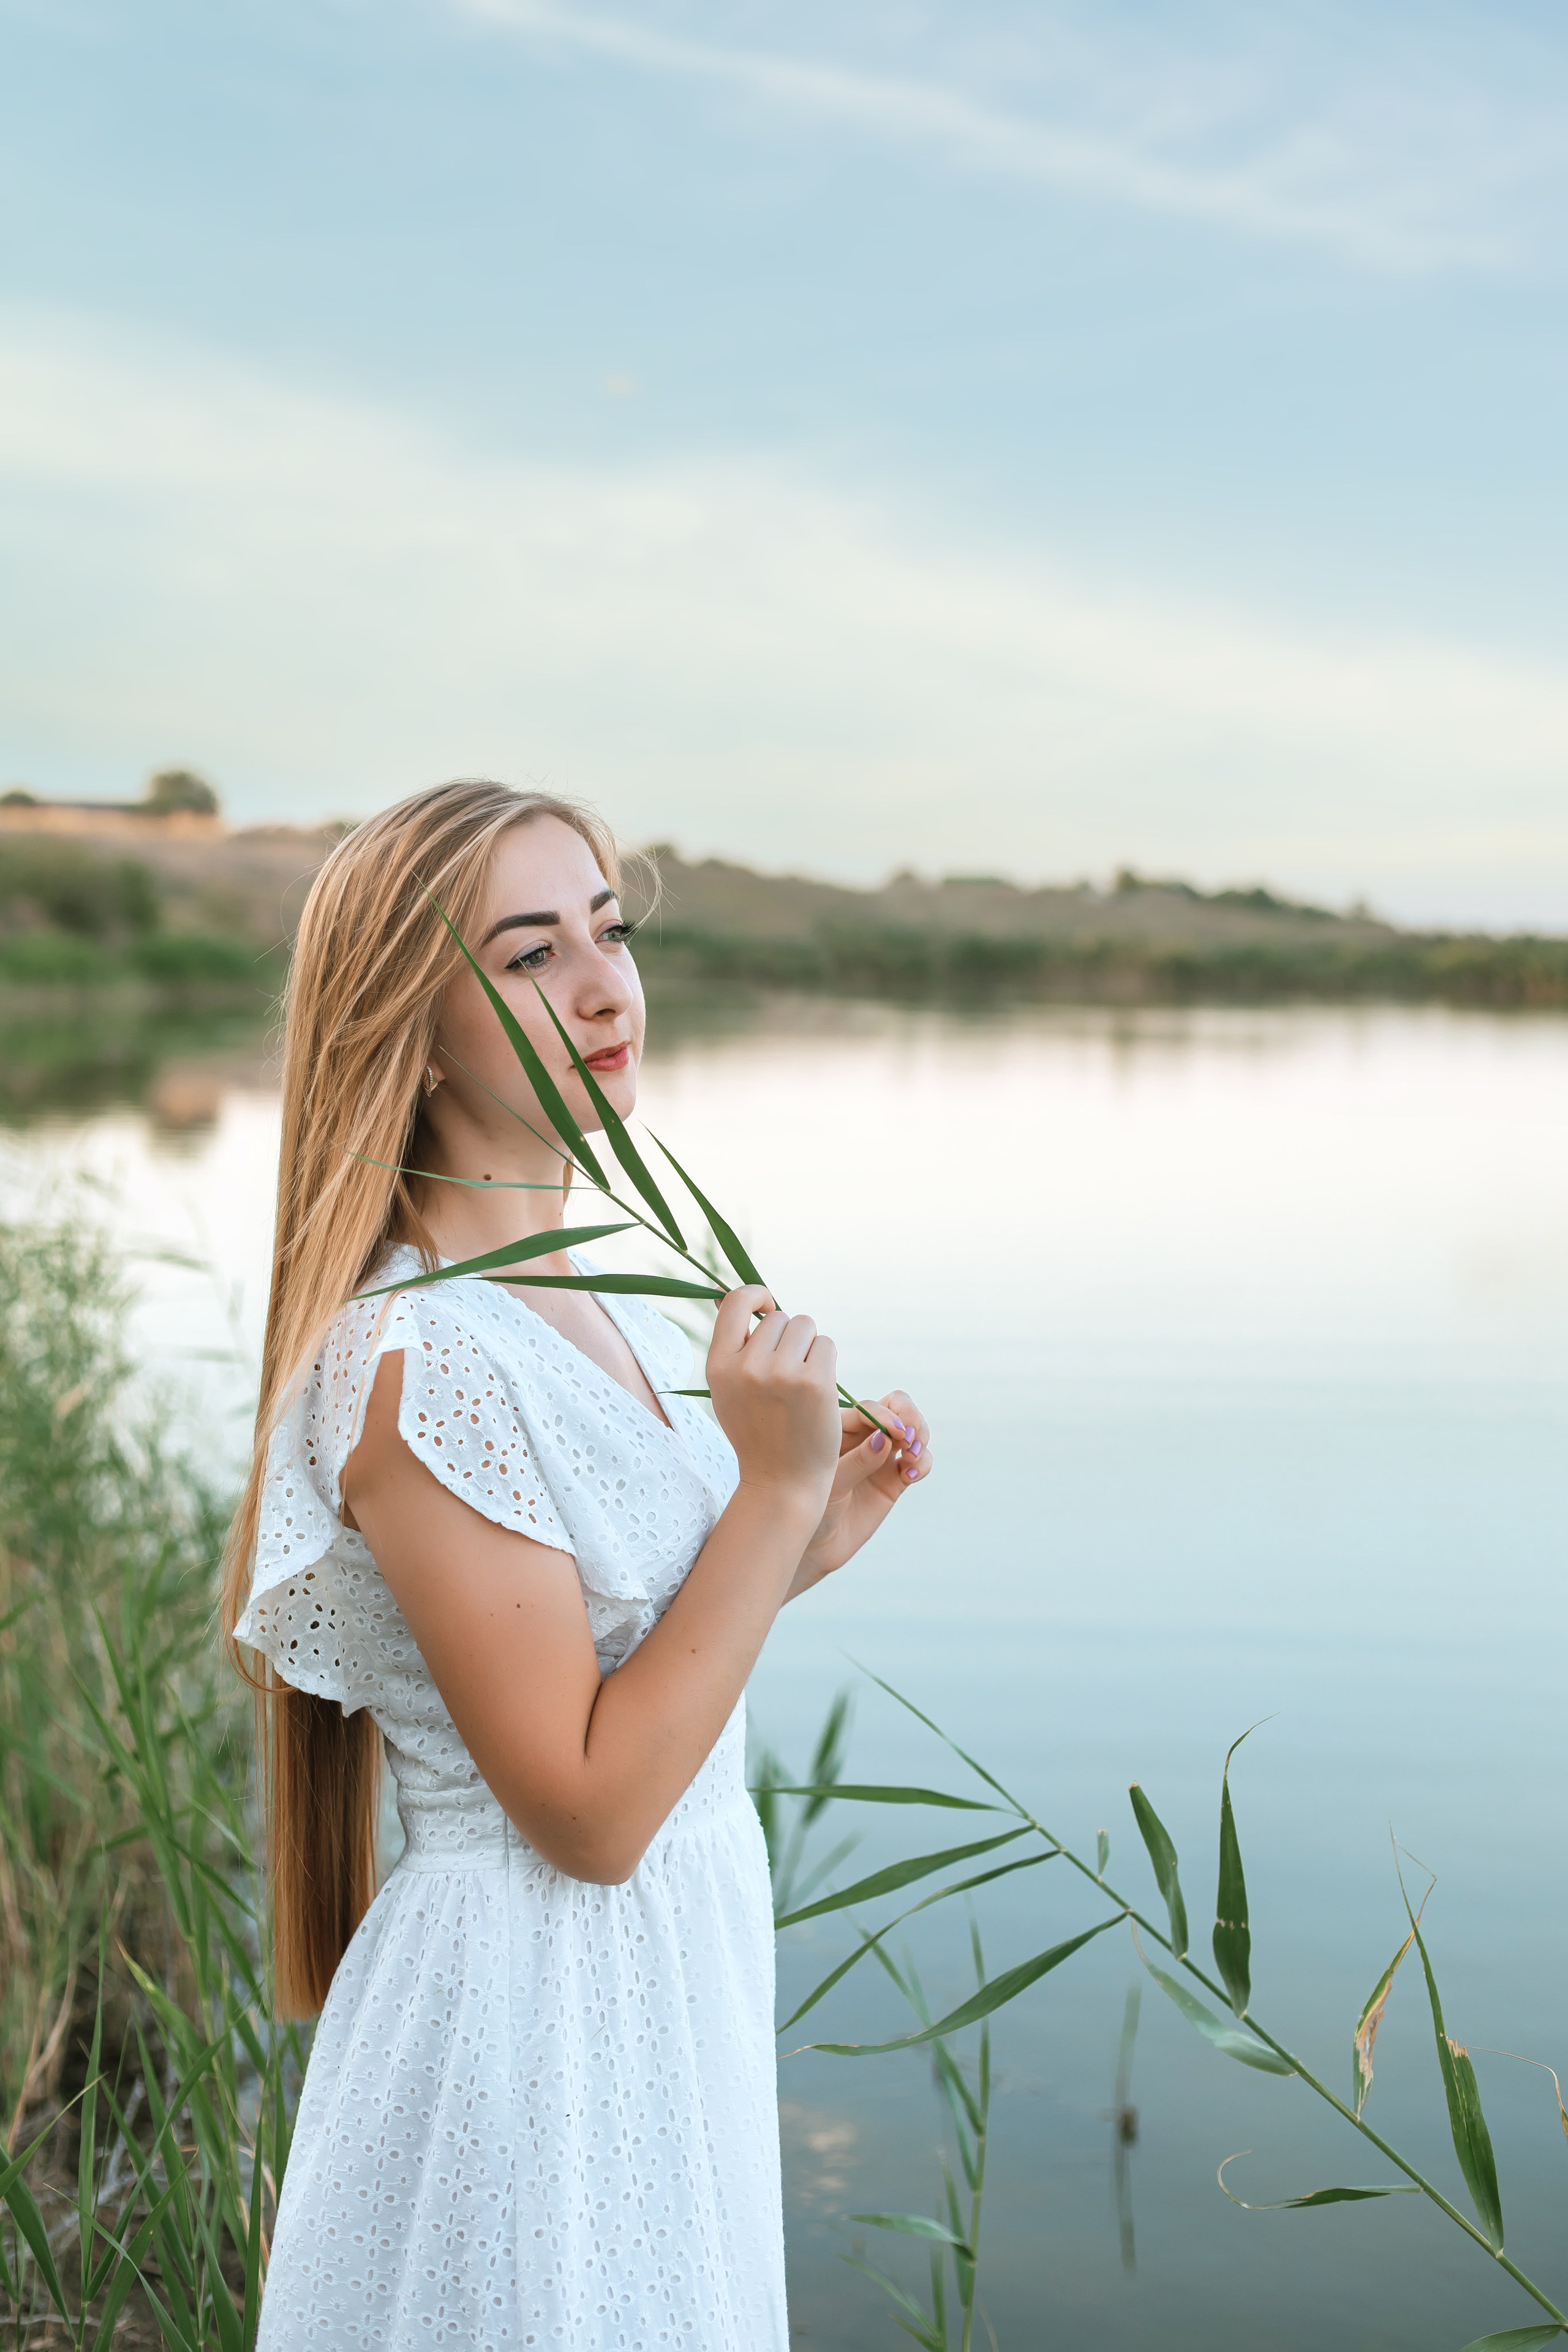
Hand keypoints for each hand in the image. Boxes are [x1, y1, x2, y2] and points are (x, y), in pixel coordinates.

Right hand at [706, 1286, 842, 1518]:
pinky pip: (826, 1345)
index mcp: (719, 1366)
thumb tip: (728, 1296)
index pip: (736, 1302)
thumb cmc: (757, 1432)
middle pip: (779, 1318)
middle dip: (788, 1338)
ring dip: (809, 1347)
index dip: (756, 1295)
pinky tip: (818, 1392)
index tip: (768, 1306)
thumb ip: (730, 1347)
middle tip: (787, 1375)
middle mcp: (747, 1367)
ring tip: (801, 1383)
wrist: (781, 1482)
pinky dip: (826, 1362)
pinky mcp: (815, 1382)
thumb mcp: (728, 1390)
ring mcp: (782, 1374)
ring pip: (805, 1326)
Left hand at [792, 1389, 932, 1592]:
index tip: (897, 1432)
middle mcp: (863, 1436)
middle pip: (897, 1408)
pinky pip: (919, 1461)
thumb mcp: (829, 1484)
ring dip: (921, 1438)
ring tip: (910, 1458)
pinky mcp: (895, 1479)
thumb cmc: (810, 1508)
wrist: (815, 1545)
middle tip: (911, 1439)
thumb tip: (885, 1437)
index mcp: (839, 1428)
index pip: (869, 1408)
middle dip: (911, 1418)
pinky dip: (923, 1463)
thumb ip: (857, 1461)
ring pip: (913, 1431)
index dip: (886, 1415)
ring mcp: (881, 1456)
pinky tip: (909, 1476)